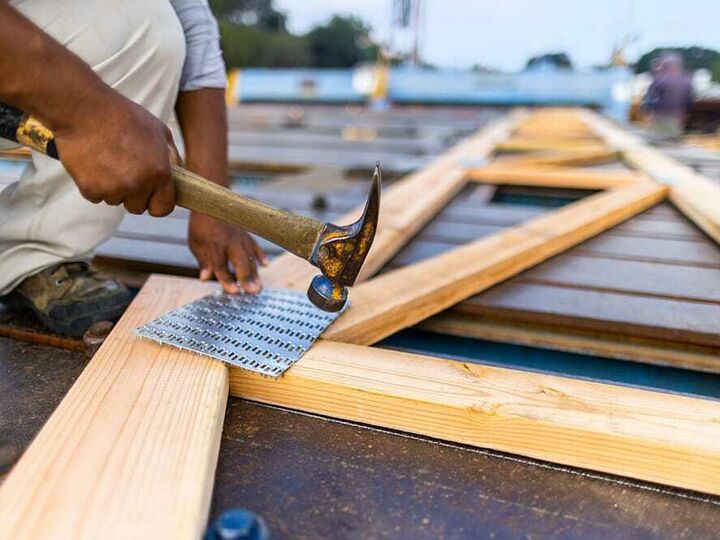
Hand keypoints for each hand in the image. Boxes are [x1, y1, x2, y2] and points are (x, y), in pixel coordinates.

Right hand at [54, 91, 175, 216]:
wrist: (85, 109)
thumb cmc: (124, 117)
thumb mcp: (160, 131)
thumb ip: (172, 157)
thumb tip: (178, 174)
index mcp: (159, 173)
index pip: (163, 208)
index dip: (157, 203)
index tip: (151, 197)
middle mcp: (138, 184)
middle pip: (137, 207)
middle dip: (133, 195)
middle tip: (126, 172)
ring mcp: (113, 189)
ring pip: (115, 201)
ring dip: (113, 188)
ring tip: (108, 161)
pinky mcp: (90, 189)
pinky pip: (95, 196)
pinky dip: (93, 184)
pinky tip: (93, 163)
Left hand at [188, 213, 267, 293]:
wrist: (211, 202)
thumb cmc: (201, 226)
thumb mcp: (195, 243)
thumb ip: (203, 262)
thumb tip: (205, 278)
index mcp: (214, 245)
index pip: (221, 266)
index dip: (227, 280)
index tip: (234, 292)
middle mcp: (229, 242)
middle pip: (240, 262)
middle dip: (247, 278)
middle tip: (254, 292)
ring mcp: (240, 238)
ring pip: (250, 258)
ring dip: (255, 273)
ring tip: (259, 288)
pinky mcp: (247, 234)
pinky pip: (256, 246)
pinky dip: (261, 255)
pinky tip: (266, 265)